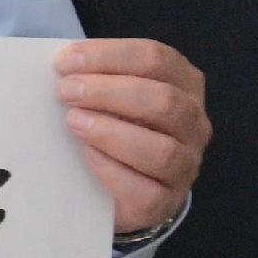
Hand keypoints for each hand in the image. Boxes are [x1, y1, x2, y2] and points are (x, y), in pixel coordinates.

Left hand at [55, 39, 208, 237]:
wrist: (125, 188)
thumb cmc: (117, 128)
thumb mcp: (115, 96)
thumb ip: (98, 77)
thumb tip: (64, 65)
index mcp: (184, 84)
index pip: (156, 59)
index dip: (109, 56)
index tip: (66, 61)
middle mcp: (193, 123)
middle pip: (163, 100)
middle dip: (108, 91)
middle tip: (65, 91)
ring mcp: (185, 164)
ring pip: (161, 150)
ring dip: (111, 132)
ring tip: (74, 121)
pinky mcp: (166, 201)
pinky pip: (144, 189)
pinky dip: (111, 169)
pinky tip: (86, 155)